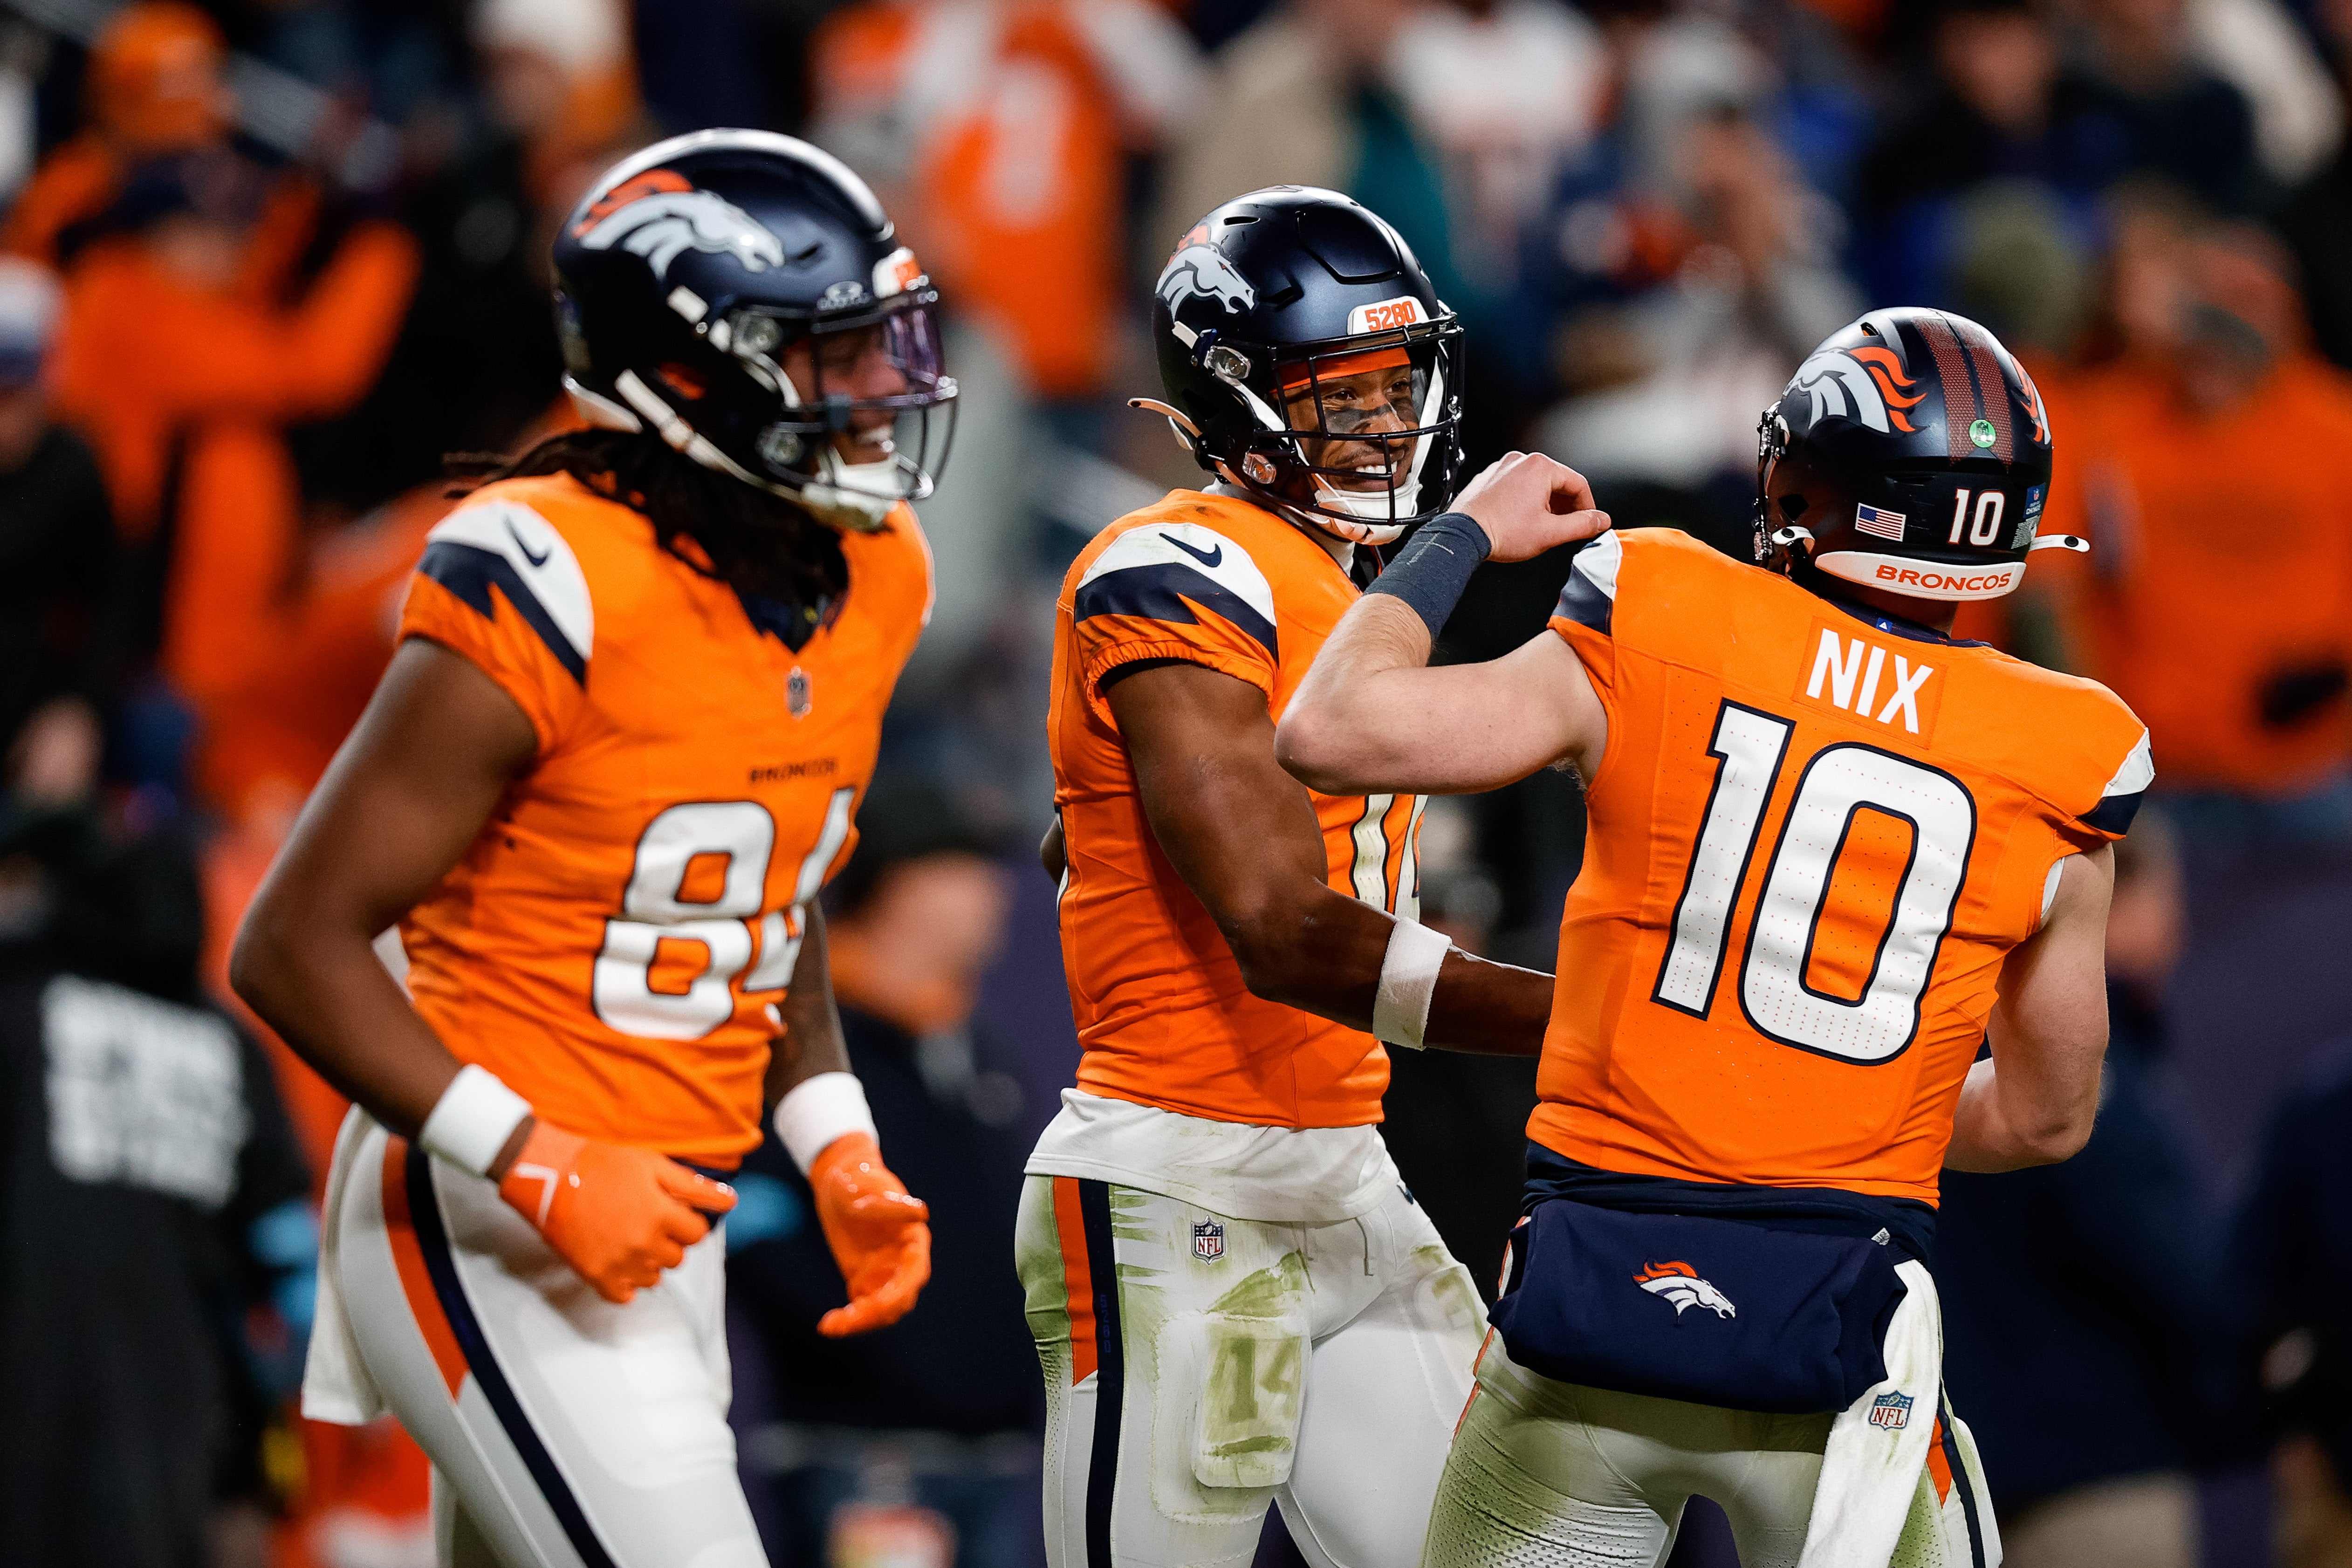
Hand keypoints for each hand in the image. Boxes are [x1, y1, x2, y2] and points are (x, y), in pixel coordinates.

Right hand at [496, 1121, 735, 1303]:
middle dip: (668, 1240)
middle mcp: (645, 1245)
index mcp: (662, 1215)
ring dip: (647, 1261)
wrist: (551, 1176)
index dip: (686, 1221)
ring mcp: (620, 1264)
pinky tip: (615, 1258)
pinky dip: (625, 1282)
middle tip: (645, 1220)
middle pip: (677, 1257)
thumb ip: (694, 1187)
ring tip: (626, 1235)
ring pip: (654, 1277)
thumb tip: (731, 1201)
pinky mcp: (596, 1277)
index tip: (669, 1210)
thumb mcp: (654, 1165)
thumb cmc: (603, 1165)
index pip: (697, 1235)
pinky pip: (625, 1296)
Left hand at [808, 1132, 931, 1336]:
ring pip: (883, 1310)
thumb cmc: (856, 1180)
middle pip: (901, 1298)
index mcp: (911, 1238)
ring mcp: (885, 1272)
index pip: (916, 1270)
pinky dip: (849, 1320)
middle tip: (849, 1319)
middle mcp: (902, 1260)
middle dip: (878, 1313)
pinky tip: (829, 1324)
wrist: (840, 1184)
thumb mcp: (862, 1187)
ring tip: (832, 1325)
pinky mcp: (865, 1279)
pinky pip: (862, 1308)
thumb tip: (922, 1213)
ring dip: (862, 1322)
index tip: (881, 1303)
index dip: (902, 1289)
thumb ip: (886, 1205)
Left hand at [1450, 452, 1610, 562]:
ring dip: (1545, 504)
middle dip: (1565, 506)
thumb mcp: (1550, 532)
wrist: (1462, 536)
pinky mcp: (1489, 478)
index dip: (1588, 506)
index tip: (1588, 522)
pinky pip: (1516, 486)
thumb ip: (1581, 525)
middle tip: (1566, 527)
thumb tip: (1600, 520)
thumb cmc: (1500, 532)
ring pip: (1536, 484)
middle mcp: (1520, 461)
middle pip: (1557, 482)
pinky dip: (1524, 501)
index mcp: (1539, 467)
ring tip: (1542, 526)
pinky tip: (1520, 521)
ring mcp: (1501, 468)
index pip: (1578, 483)